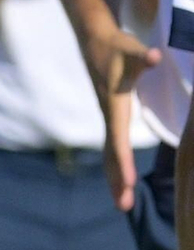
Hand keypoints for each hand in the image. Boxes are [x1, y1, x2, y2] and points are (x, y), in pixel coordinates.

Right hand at [82, 24, 160, 211]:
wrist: (95, 42)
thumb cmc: (116, 47)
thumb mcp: (132, 51)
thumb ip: (144, 57)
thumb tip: (154, 57)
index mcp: (114, 107)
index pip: (118, 140)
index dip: (124, 161)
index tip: (130, 182)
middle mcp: (108, 117)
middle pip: (111, 156)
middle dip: (118, 182)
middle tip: (125, 207)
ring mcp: (108, 119)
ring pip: (109, 156)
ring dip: (115, 181)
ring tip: (123, 204)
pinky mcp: (110, 118)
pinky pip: (111, 150)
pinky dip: (115, 168)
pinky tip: (120, 182)